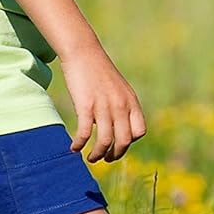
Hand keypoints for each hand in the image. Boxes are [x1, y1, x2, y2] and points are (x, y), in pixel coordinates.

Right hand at [59, 44, 145, 161]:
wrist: (85, 53)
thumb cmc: (100, 72)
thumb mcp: (120, 89)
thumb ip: (123, 106)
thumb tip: (120, 125)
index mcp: (132, 102)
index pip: (139, 132)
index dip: (130, 143)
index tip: (118, 144)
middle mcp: (121, 106)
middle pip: (124, 141)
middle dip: (115, 155)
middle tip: (105, 159)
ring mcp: (104, 106)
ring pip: (105, 141)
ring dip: (98, 155)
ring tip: (91, 158)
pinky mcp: (86, 106)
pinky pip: (84, 133)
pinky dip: (79, 144)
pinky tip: (73, 148)